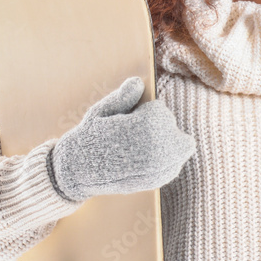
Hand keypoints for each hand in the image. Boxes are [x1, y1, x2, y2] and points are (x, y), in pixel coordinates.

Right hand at [48, 76, 195, 200]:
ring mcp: (162, 165)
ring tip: (140, 148)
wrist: (79, 169)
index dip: (143, 113)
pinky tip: (144, 161)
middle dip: (158, 127)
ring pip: (181, 146)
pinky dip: (166, 161)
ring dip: (167, 144)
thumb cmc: (90, 136)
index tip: (127, 121)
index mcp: (150, 122)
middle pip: (171, 127)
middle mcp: (161, 144)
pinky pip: (175, 164)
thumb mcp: (104, 110)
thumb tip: (138, 82)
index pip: (159, 110)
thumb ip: (125, 96)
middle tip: (135, 134)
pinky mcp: (160, 179)